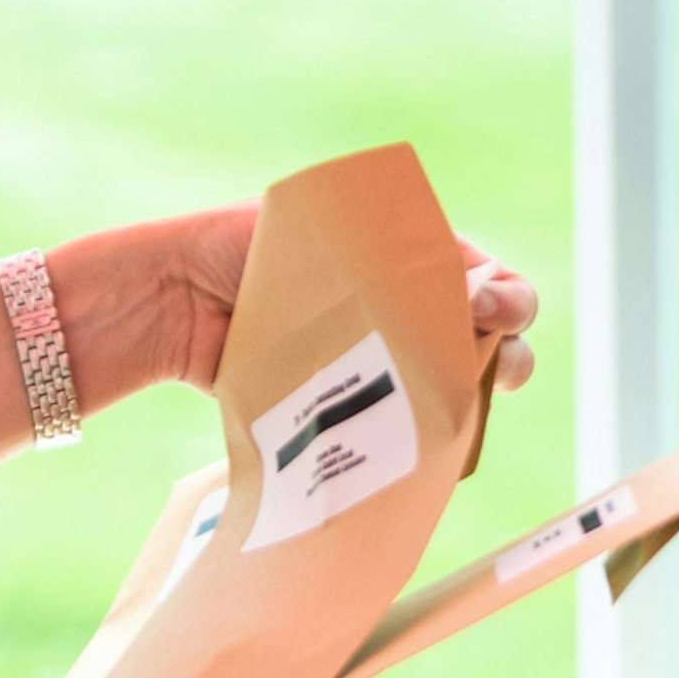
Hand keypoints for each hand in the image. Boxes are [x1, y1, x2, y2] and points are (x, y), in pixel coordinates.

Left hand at [111, 212, 542, 397]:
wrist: (171, 298)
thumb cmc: (250, 248)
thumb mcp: (336, 237)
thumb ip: (406, 262)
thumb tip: (481, 294)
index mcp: (406, 254)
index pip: (485, 276)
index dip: (507, 295)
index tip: (497, 308)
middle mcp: (399, 306)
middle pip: (479, 335)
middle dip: (504, 351)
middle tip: (503, 368)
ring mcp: (373, 358)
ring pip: (442, 383)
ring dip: (463, 397)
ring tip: (466, 407)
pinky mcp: (340, 401)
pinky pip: (391, 419)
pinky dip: (412, 431)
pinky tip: (421, 440)